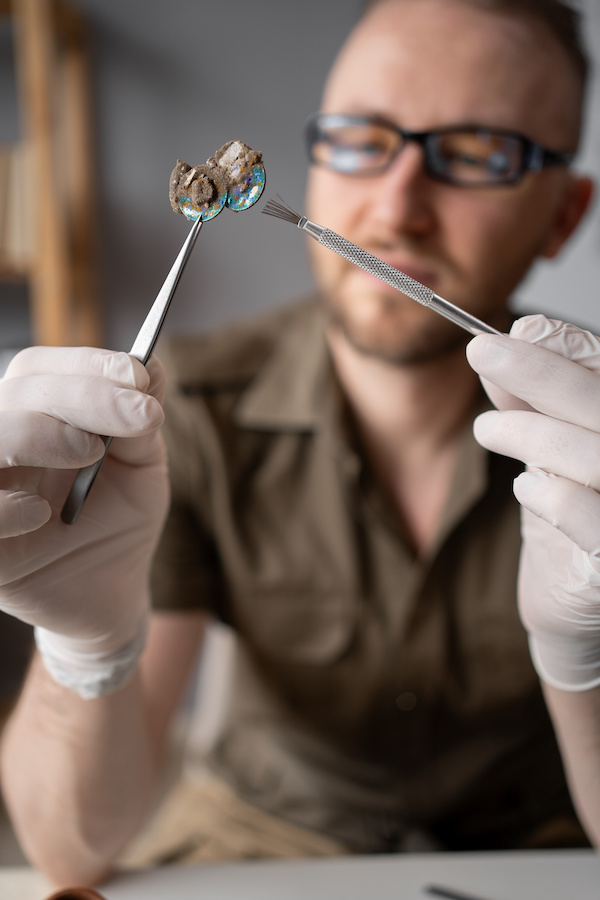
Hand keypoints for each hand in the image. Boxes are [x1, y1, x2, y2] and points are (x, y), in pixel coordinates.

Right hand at [0, 346, 169, 695]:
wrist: (113, 589)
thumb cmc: (119, 519)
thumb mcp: (141, 466)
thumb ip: (139, 421)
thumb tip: (153, 365)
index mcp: (33, 417)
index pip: (37, 370)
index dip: (86, 363)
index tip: (139, 376)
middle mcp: (2, 447)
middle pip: (14, 393)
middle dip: (82, 395)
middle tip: (141, 415)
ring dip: (38, 433)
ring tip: (91, 451)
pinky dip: (4, 508)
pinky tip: (43, 515)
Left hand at [466, 315, 599, 690]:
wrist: (568, 601)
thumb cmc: (565, 518)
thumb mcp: (543, 450)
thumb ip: (529, 402)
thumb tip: (506, 343)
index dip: (568, 348)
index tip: (514, 329)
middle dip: (540, 372)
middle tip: (480, 352)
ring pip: (595, 456)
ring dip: (531, 433)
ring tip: (487, 429)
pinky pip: (595, 519)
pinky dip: (554, 494)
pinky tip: (526, 486)